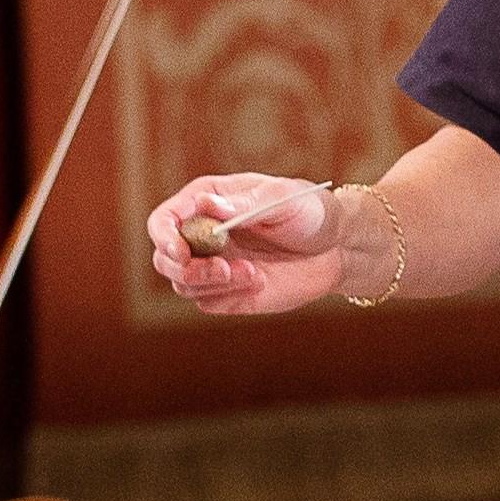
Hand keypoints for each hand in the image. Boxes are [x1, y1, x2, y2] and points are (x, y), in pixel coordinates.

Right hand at [148, 172, 347, 315]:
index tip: (182, 252)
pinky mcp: (226, 292)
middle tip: (222, 270)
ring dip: (213, 284)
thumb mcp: (281, 198)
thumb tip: (207, 206)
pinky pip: (208, 302)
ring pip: (183, 284)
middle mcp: (201, 235)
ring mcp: (211, 265)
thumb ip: (244, 204)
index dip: (164, 237)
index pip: (163, 220)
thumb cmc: (308, 212)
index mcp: (205, 202)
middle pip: (164, 259)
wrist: (336, 247)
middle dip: (186, 269)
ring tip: (252, 274)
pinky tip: (260, 281)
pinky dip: (229, 295)